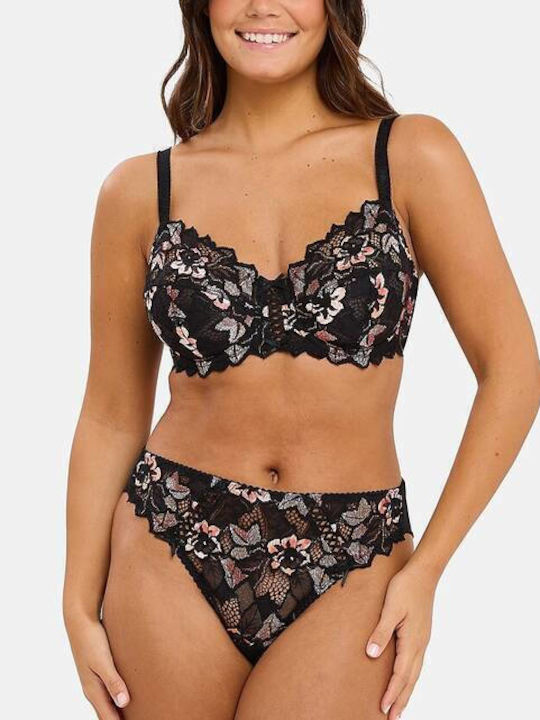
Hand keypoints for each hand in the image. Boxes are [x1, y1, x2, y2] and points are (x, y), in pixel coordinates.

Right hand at [64, 611, 129, 717]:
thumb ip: (113, 681)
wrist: (80, 621)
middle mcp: (92, 689)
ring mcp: (94, 681)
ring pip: (108, 704)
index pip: (107, 718)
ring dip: (119, 712)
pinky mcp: (99, 671)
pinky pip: (109, 691)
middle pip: (107, 714)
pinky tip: (127, 697)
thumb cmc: (91, 640)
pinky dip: (117, 699)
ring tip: (133, 715)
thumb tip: (124, 703)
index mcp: (93, 690)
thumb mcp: (103, 661)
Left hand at [365, 562, 436, 717]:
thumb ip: (381, 632)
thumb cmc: (405, 587)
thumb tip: (371, 654)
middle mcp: (419, 644)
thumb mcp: (390, 608)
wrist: (424, 573)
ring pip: (414, 673)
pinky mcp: (420, 634)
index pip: (400, 674)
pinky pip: (416, 662)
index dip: (392, 693)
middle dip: (401, 700)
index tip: (383, 709)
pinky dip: (411, 677)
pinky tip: (406, 678)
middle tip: (392, 718)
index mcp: (411, 641)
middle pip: (410, 679)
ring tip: (399, 707)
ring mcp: (422, 640)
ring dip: (406, 691)